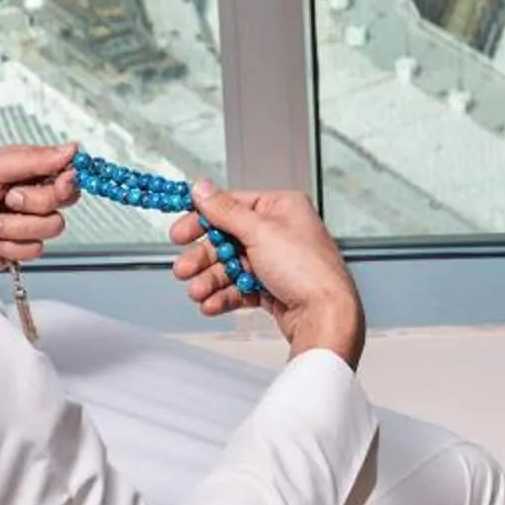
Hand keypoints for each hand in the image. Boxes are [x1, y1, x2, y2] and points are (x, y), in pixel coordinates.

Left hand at [0, 143, 76, 275]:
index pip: (66, 170)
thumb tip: (72, 148)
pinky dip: (8, 247)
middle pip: (65, 200)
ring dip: (16, 227)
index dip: (68, 177)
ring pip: (52, 227)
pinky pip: (35, 250)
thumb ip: (34, 159)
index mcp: (24, 168)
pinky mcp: (17, 249)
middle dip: (34, 202)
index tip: (60, 180)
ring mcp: (24, 223)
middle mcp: (28, 194)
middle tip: (7, 199)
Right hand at [171, 181, 366, 367]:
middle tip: (183, 270)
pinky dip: (224, 296)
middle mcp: (279, 232)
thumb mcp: (260, 232)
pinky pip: (240, 288)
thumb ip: (226, 211)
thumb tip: (202, 188)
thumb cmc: (307, 270)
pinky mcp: (273, 288)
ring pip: (230, 267)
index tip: (179, 233)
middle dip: (203, 258)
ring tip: (198, 293)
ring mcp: (276, 262)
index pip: (232, 206)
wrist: (325, 316)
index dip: (202, 220)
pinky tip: (212, 305)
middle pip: (227, 240)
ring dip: (210, 280)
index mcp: (281, 208)